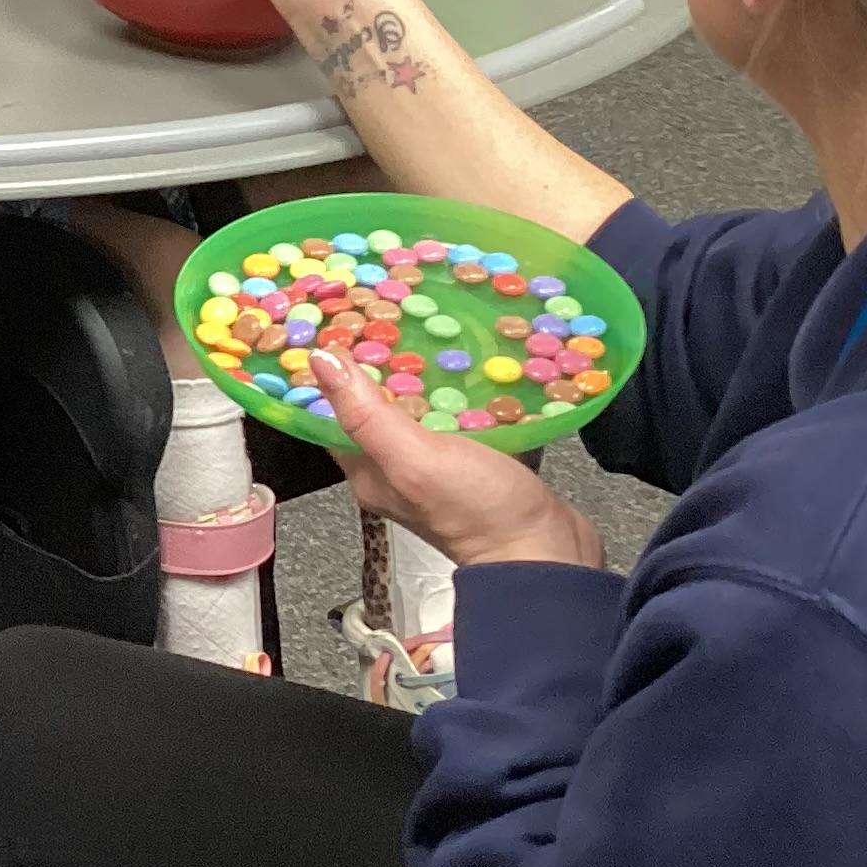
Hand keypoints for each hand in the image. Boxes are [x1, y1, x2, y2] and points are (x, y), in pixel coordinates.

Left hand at [312, 350, 605, 570]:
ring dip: (427, 371)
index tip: (332, 325)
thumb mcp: (412, 458)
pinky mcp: (481, 458)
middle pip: (378, 404)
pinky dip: (468, 388)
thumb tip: (320, 361)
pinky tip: (478, 360)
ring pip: (424, 406)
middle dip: (381, 361)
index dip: (329, 372)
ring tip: (432, 324)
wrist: (547, 553)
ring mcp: (441, 464)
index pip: (332, 413)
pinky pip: (465, 414)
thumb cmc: (477, 513)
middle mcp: (399, 467)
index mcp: (370, 470)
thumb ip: (366, 415)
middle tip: (388, 312)